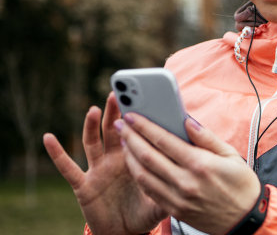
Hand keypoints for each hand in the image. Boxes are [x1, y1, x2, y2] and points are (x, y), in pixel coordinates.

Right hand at [43, 94, 166, 234]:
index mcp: (135, 158)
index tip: (143, 97)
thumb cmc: (144, 212)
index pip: (135, 133)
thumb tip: (191, 173)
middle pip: (113, 130)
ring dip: (91, 126)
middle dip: (115, 112)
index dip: (137, 117)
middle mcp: (115, 160)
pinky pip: (68, 168)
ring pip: (93, 143)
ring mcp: (98, 170)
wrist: (125, 233)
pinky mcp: (83, 185)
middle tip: (117, 93)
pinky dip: (58, 153)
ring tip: (94, 109)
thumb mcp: (161, 197)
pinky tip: (48, 138)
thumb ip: (171, 184)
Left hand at [115, 113, 260, 234]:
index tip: (132, 115)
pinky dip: (138, 175)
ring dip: (129, 156)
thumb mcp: (230, 155)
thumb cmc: (241, 184)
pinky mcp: (175, 210)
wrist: (245, 220)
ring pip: (143, 175)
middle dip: (130, 137)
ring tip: (125, 142)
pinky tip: (135, 163)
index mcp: (200, 164)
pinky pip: (149, 190)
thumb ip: (206, 137)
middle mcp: (185, 182)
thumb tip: (186, 120)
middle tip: (120, 124)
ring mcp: (178, 198)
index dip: (144, 126)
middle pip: (147, 156)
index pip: (164, 140)